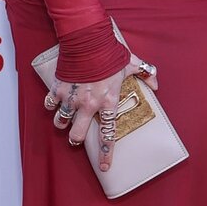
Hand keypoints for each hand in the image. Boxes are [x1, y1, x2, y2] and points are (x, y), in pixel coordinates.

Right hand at [43, 54, 157, 170]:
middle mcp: (88, 104)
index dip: (107, 153)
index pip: (108, 134)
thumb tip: (156, 84)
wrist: (88, 38)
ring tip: (65, 121)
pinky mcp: (59, 89)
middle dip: (76, 139)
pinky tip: (56, 104)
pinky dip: (51, 106)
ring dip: (62, 124)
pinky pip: (50, 105)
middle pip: (77, 135)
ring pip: (61, 123)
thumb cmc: (109, 51)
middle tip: (77, 136)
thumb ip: (146, 73)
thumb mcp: (132, 62)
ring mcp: (72, 98)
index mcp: (108, 101)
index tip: (105, 167)